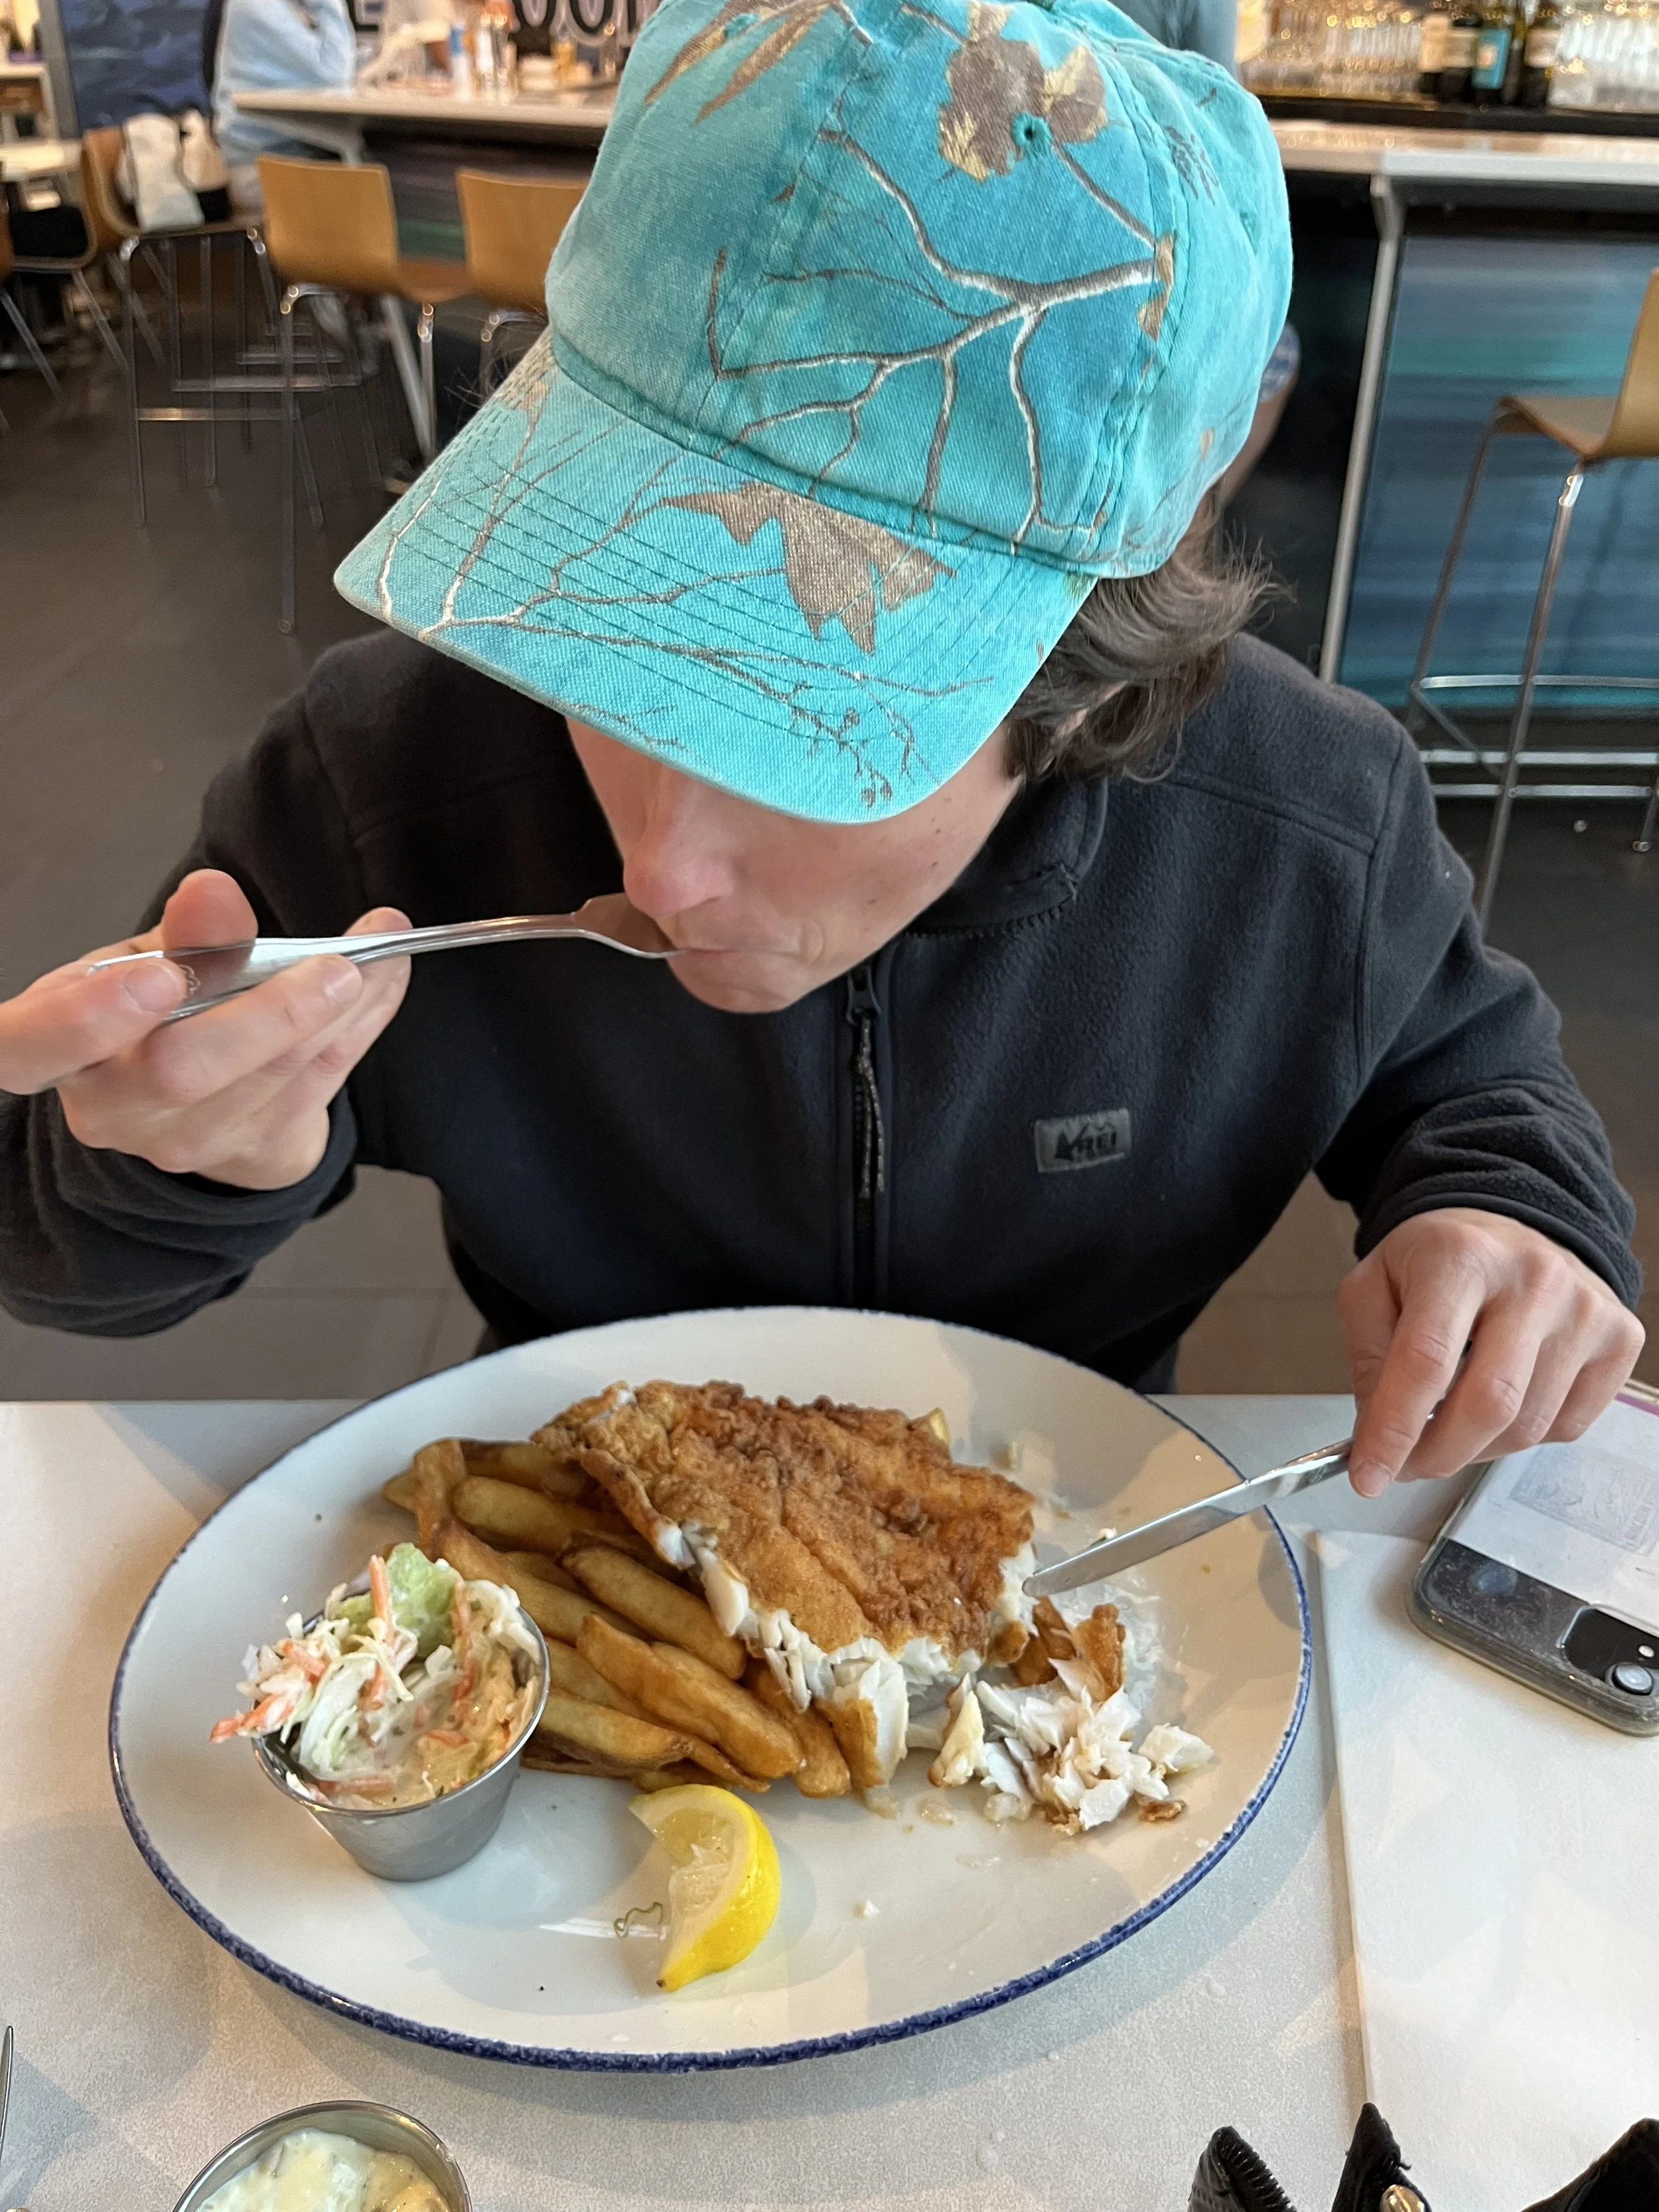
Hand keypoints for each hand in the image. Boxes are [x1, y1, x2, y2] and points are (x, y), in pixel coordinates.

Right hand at [0, 870, 410, 1190]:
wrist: (193, 1096)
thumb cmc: (150, 1011)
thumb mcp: (145, 957)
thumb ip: (180, 930)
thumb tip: (213, 893)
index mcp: (56, 1048)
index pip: (29, 1048)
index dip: (84, 1019)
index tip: (156, 977)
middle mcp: (112, 1107)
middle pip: (180, 1072)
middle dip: (266, 1015)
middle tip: (331, 967)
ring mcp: (185, 1140)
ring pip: (269, 1079)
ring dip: (338, 1010)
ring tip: (379, 949)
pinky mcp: (254, 1149)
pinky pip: (319, 1084)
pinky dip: (363, 1022)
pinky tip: (387, 975)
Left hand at [1338, 1208, 1644, 1497]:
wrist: (1511, 1228)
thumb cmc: (1440, 1260)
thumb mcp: (1375, 1286)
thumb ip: (1367, 1357)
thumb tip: (1377, 1434)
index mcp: (1461, 1257)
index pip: (1426, 1360)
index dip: (1394, 1430)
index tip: (1368, 1476)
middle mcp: (1534, 1279)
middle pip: (1488, 1403)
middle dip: (1437, 1455)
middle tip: (1406, 1467)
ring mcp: (1585, 1310)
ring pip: (1527, 1425)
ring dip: (1475, 1450)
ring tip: (1447, 1430)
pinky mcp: (1618, 1339)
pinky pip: (1567, 1426)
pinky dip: (1521, 1437)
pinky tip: (1499, 1409)